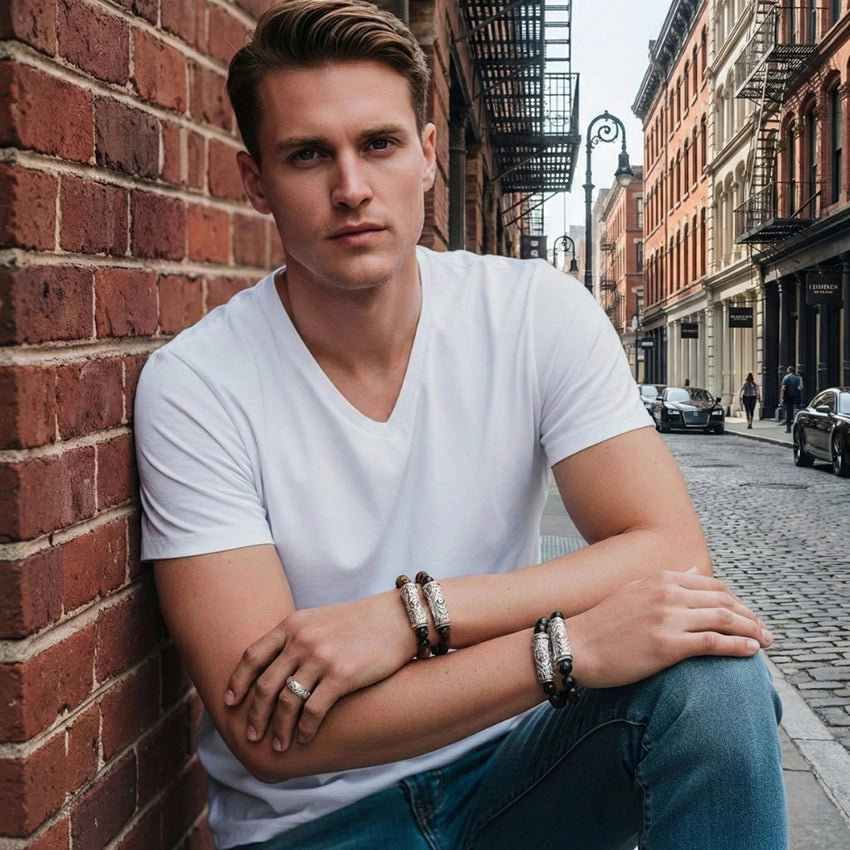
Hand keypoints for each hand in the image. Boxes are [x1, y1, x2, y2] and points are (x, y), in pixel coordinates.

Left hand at [224, 591, 415, 750]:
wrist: (398, 618)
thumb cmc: (359, 622)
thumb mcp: (319, 620)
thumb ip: (294, 638)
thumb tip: (270, 667)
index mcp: (293, 625)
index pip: (252, 656)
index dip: (237, 682)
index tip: (230, 703)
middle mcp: (302, 640)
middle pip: (265, 685)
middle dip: (254, 714)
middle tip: (251, 735)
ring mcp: (321, 658)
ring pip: (286, 702)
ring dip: (279, 729)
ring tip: (278, 745)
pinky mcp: (342, 676)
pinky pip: (313, 710)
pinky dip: (305, 729)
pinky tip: (305, 739)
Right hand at [569, 568, 771, 688]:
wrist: (577, 646)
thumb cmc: (603, 624)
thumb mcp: (634, 591)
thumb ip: (667, 581)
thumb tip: (694, 570)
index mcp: (660, 579)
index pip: (712, 585)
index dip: (735, 601)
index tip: (746, 615)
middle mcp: (668, 593)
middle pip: (724, 601)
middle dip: (749, 616)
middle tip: (765, 631)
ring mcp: (669, 618)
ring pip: (724, 619)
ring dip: (752, 631)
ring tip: (766, 642)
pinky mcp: (669, 645)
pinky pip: (714, 643)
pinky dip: (739, 646)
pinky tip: (752, 651)